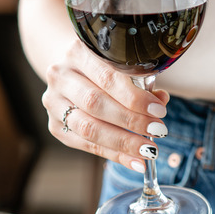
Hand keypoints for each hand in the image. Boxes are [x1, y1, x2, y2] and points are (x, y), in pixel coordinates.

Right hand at [41, 40, 170, 171]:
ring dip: (123, 142)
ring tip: (149, 150)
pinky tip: (135, 161)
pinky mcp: (55, 126)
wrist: (72, 69)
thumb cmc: (106, 66)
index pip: (107, 76)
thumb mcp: (123, 64)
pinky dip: (114, 154)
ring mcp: (53, 102)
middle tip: (158, 130)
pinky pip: (86, 145)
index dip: (134, 96)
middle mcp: (61, 76)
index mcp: (79, 52)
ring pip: (88, 127)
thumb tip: (161, 100)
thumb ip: (142, 81)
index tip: (159, 110)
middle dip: (131, 120)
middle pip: (96, 103)